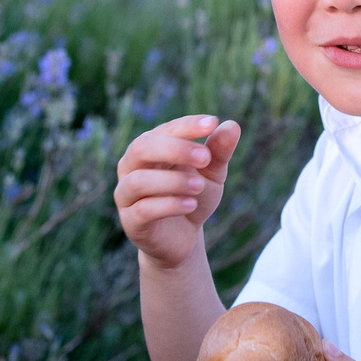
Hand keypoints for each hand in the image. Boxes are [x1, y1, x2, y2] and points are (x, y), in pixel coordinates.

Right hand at [115, 115, 241, 268]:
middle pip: (142, 147)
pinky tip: (191, 204)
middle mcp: (132, 166)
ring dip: (173, 181)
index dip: (187, 125)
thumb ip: (219, 151)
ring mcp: (127, 194)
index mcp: (151, 148)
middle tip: (205, 157)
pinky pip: (144, 209)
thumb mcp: (211, 173)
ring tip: (199, 186)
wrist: (183, 237)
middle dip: (176, 149)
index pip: (165, 130)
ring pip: (139, 180)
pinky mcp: (131, 222)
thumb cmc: (193, 196)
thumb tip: (233, 125)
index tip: (212, 123)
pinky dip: (169, 205)